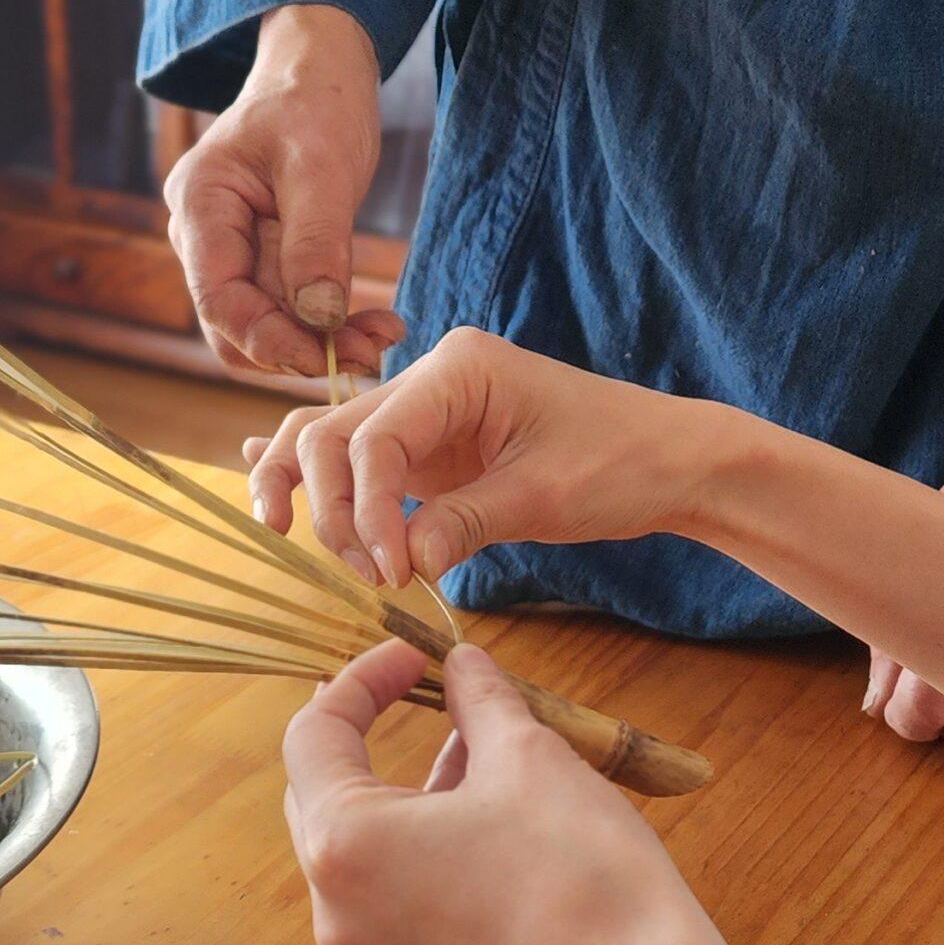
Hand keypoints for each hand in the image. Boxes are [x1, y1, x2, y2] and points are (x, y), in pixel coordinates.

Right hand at [163, 2, 405, 378]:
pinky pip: (292, 313)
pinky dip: (332, 326)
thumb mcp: (322, 165)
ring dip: (321, 344)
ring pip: (267, 328)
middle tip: (369, 356)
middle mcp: (205, 239)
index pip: (217, 299)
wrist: (321, 73)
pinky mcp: (268, 263)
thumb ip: (316, 242)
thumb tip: (318, 319)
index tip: (323, 360)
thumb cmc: (314, 101)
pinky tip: (375, 324)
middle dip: (297, 351)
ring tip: (382, 338)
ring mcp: (235, 254)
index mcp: (200, 206)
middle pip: (235, 327)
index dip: (266, 339)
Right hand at [245, 325, 705, 583]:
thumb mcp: (542, 497)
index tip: (389, 573)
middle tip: (367, 575)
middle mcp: (429, 379)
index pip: (373, 438)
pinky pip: (359, 460)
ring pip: (330, 441)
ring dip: (313, 494)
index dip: (365, 509)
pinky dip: (324, 483)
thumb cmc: (621, 462)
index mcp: (458, 369)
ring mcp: (424, 412)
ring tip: (294, 540)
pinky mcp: (429, 448)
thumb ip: (462, 524)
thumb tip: (397, 564)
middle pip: (332, 433)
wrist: (670, 460)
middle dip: (334, 507)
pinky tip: (273, 492)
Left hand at [283, 641, 749, 944]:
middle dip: (365, 744)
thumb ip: (477, 699)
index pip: (313, 736)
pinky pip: (394, 912)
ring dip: (402, 804)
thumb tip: (461, 662)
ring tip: (475, 762)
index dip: (361, 682)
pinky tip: (484, 838)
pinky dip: (421, 865)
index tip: (416, 659)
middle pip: (321, 802)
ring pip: (362, 860)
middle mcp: (336, 914)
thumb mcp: (527, 753)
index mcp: (345, 844)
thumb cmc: (578, 865)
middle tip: (419, 700)